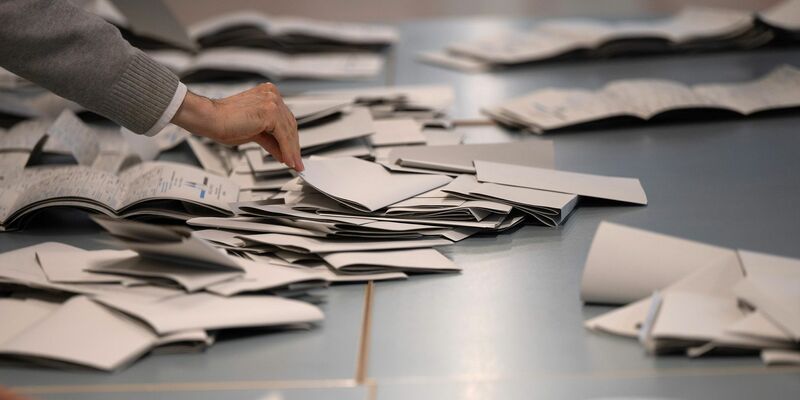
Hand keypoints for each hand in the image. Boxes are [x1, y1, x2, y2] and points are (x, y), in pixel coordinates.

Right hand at [172, 83, 303, 170]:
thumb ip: (270, 141)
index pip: (285, 120)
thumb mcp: (253, 133)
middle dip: (294, 146)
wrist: (209, 119)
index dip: (291, 139)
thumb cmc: (223, 122)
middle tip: (296, 162)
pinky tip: (288, 160)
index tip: (293, 153)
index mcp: (267, 95)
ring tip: (293, 165)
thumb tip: (282, 152)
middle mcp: (271, 95)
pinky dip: (287, 150)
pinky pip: (283, 135)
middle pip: (290, 125)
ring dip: (292, 151)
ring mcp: (271, 101)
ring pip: (288, 131)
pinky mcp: (269, 111)